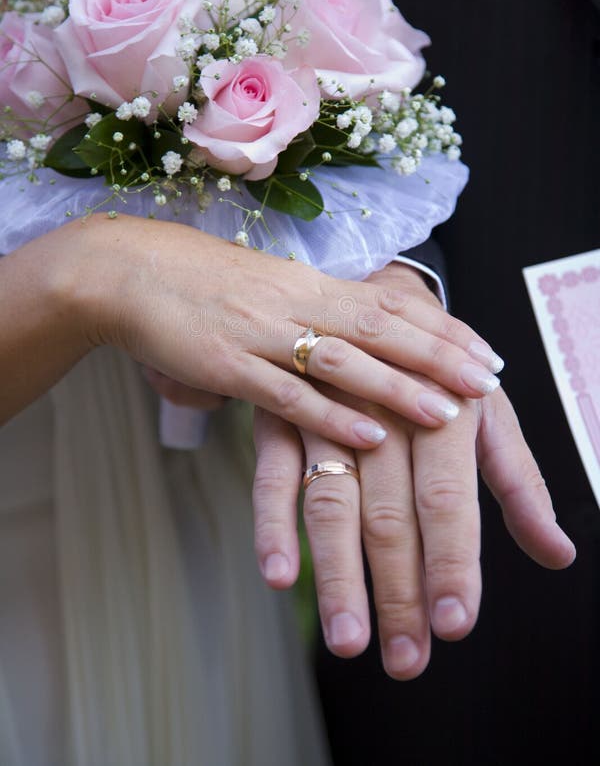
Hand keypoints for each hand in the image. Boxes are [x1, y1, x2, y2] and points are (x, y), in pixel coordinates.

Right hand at [7, 214, 502, 442]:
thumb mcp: (263, 286)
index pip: (387, 304)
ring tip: (447, 413)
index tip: (482, 349)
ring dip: (397, 388)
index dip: (439, 328)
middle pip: (379, 329)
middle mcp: (293, 304)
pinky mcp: (228, 367)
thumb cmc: (196, 279)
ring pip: (343, 362)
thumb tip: (349, 340)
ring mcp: (261, 335)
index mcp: (306, 283)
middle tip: (487, 380)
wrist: (128, 271)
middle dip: (437, 356)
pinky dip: (331, 417)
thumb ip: (308, 311)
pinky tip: (368, 437)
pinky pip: (288, 395)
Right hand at [251, 264, 575, 678]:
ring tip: (348, 639)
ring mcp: (329, 411)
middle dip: (398, 592)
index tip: (455, 624)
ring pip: (332, 502)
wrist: (375, 294)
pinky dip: (272, 524)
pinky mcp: (283, 415)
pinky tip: (279, 576)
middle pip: (391, 514)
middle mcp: (387, 411)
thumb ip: (518, 484)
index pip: (449, 500)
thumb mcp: (489, 416)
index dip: (453, 563)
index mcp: (445, 410)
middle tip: (404, 659)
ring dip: (338, 574)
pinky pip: (272, 473)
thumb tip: (558, 554)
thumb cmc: (441, 370)